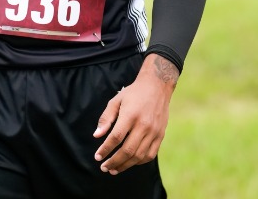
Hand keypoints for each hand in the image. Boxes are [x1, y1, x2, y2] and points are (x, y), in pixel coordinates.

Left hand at [93, 54, 177, 174]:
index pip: (116, 137)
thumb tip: (97, 136)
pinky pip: (150, 154)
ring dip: (125, 165)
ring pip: (139, 155)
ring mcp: (154, 132)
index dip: (106, 149)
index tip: (97, 157)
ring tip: (114, 169)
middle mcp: (144, 125)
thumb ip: (106, 118)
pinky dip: (139, 162)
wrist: (157, 87)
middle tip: (104, 167)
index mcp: (131, 115)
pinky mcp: (160, 135)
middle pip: (128, 150)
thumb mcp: (116, 101)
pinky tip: (129, 163)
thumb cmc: (133, 93)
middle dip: (114, 161)